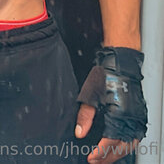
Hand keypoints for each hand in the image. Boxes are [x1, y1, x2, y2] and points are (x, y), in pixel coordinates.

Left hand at [75, 47, 146, 163]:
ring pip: (130, 145)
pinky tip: (117, 146)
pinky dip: (126, 145)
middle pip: (121, 147)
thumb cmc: (106, 75)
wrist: (120, 64)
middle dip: (107, 157)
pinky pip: (135, 137)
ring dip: (117, 153)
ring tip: (105, 157)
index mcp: (118, 115)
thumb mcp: (90, 95)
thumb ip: (85, 116)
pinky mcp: (139, 115)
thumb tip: (80, 133)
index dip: (100, 153)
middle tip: (95, 161)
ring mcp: (137, 118)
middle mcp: (131, 119)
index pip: (110, 143)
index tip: (91, 158)